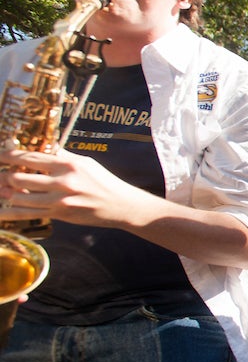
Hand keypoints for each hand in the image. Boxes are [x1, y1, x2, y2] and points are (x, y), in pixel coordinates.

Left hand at [0, 148, 139, 226]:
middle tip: (2, 177)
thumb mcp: (86, 163)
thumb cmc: (104, 182)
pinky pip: (29, 214)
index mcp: (67, 165)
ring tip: (4, 192)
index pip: (30, 157)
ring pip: (20, 197)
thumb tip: (45, 147)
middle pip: (19, 177)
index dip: (9, 156)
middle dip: (6, 177)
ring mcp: (60, 200)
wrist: (121, 205)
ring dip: (8, 194)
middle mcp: (62, 181)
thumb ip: (63, 156)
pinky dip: (11, 214)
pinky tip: (0, 213)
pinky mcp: (60, 214)